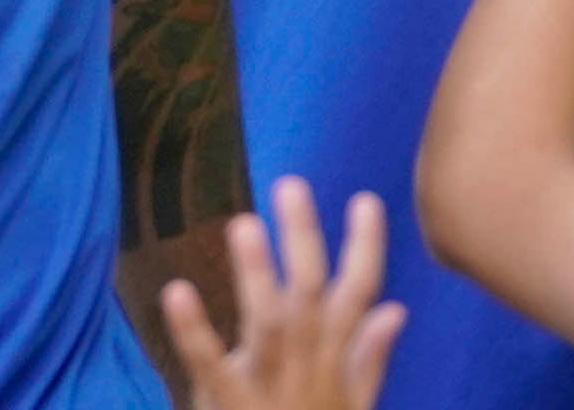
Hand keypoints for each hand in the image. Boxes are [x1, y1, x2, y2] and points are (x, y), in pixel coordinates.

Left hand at [160, 179, 405, 409]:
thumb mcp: (355, 408)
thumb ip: (370, 358)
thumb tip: (396, 309)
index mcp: (336, 361)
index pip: (359, 294)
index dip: (365, 248)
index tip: (364, 200)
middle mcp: (307, 365)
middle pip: (309, 293)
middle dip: (302, 238)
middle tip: (289, 186)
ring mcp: (268, 386)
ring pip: (267, 321)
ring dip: (256, 273)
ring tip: (242, 224)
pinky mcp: (229, 404)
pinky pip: (209, 364)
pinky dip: (193, 329)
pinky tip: (178, 291)